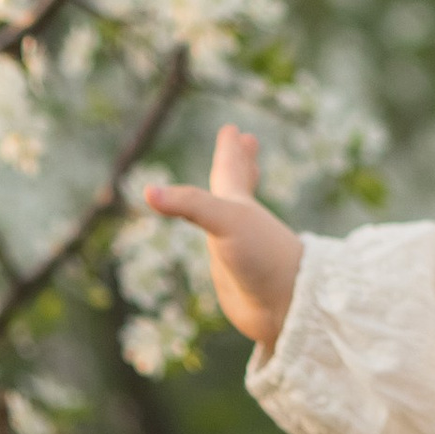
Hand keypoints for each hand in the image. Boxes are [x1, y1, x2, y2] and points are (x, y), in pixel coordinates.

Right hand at [144, 125, 303, 347]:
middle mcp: (239, 221)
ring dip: (235, 196)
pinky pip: (224, 250)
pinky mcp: (234, 275)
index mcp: (238, 202)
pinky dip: (221, 240)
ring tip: (237, 185)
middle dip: (238, 162)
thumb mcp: (226, 221)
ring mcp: (237, 247)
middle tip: (246, 140)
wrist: (286, 304)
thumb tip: (148, 192)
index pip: (232, 168)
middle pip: (239, 183)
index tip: (234, 129)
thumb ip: (189, 205)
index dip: (230, 149)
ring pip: (233, 214)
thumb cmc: (263, 254)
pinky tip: (224, 246)